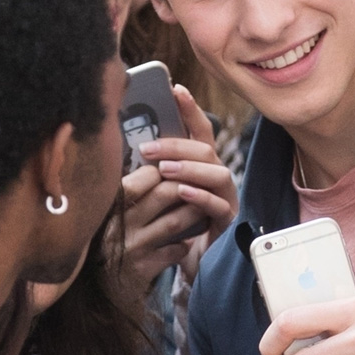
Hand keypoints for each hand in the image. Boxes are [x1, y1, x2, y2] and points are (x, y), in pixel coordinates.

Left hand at [118, 84, 236, 283]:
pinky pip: (218, 204)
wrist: (191, 265)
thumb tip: (127, 145)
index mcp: (201, 164)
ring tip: (164, 170)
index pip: (199, 131)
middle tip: (147, 149)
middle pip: (205, 148)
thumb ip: (154, 171)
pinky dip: (200, 197)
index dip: (189, 109)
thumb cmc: (173, 225)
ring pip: (216, 172)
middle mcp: (216, 176)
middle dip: (177, 145)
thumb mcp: (160, 194)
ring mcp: (225, 197)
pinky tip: (182, 193)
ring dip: (188, 168)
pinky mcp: (228, 220)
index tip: (175, 89)